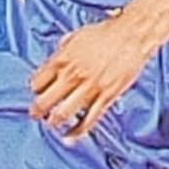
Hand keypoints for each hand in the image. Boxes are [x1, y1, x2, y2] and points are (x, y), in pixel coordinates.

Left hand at [29, 14, 159, 135]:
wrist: (132, 35)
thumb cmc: (107, 32)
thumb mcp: (77, 35)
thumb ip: (64, 49)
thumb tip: (59, 55)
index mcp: (62, 59)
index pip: (37, 83)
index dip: (36, 90)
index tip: (38, 93)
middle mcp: (72, 75)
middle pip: (44, 102)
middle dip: (37, 111)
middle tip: (37, 114)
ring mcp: (88, 88)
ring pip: (63, 115)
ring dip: (54, 122)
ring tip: (53, 123)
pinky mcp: (105, 97)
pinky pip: (88, 121)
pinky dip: (77, 132)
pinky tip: (71, 136)